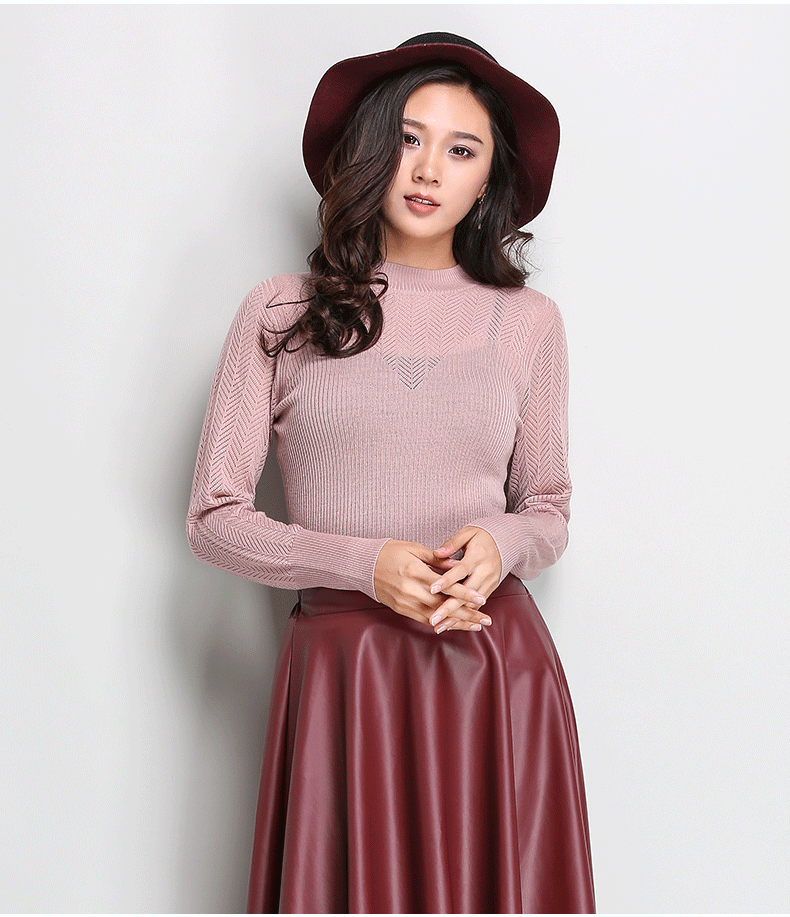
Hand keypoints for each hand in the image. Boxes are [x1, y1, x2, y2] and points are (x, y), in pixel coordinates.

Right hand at [374, 539, 492, 633]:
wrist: (363, 565)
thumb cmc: (389, 552)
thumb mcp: (413, 548)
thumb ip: (437, 559)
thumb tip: (457, 565)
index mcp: (415, 572)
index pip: (445, 586)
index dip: (464, 594)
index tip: (481, 599)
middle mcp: (410, 590)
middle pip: (444, 606)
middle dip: (466, 614)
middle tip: (486, 620)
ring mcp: (405, 602)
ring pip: (435, 617)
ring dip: (457, 623)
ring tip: (475, 626)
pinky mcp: (400, 609)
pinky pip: (424, 619)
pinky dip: (441, 624)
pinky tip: (454, 626)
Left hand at [428, 526, 502, 629]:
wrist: (506, 542)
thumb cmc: (482, 536)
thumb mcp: (468, 533)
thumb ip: (452, 543)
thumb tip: (437, 553)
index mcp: (477, 557)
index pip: (460, 570)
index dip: (446, 580)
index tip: (432, 589)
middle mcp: (485, 572)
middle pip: (466, 593)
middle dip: (449, 608)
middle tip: (433, 619)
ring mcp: (489, 583)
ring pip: (472, 604)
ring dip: (456, 617)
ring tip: (438, 627)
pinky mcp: (491, 589)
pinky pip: (477, 606)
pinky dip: (465, 616)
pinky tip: (451, 624)